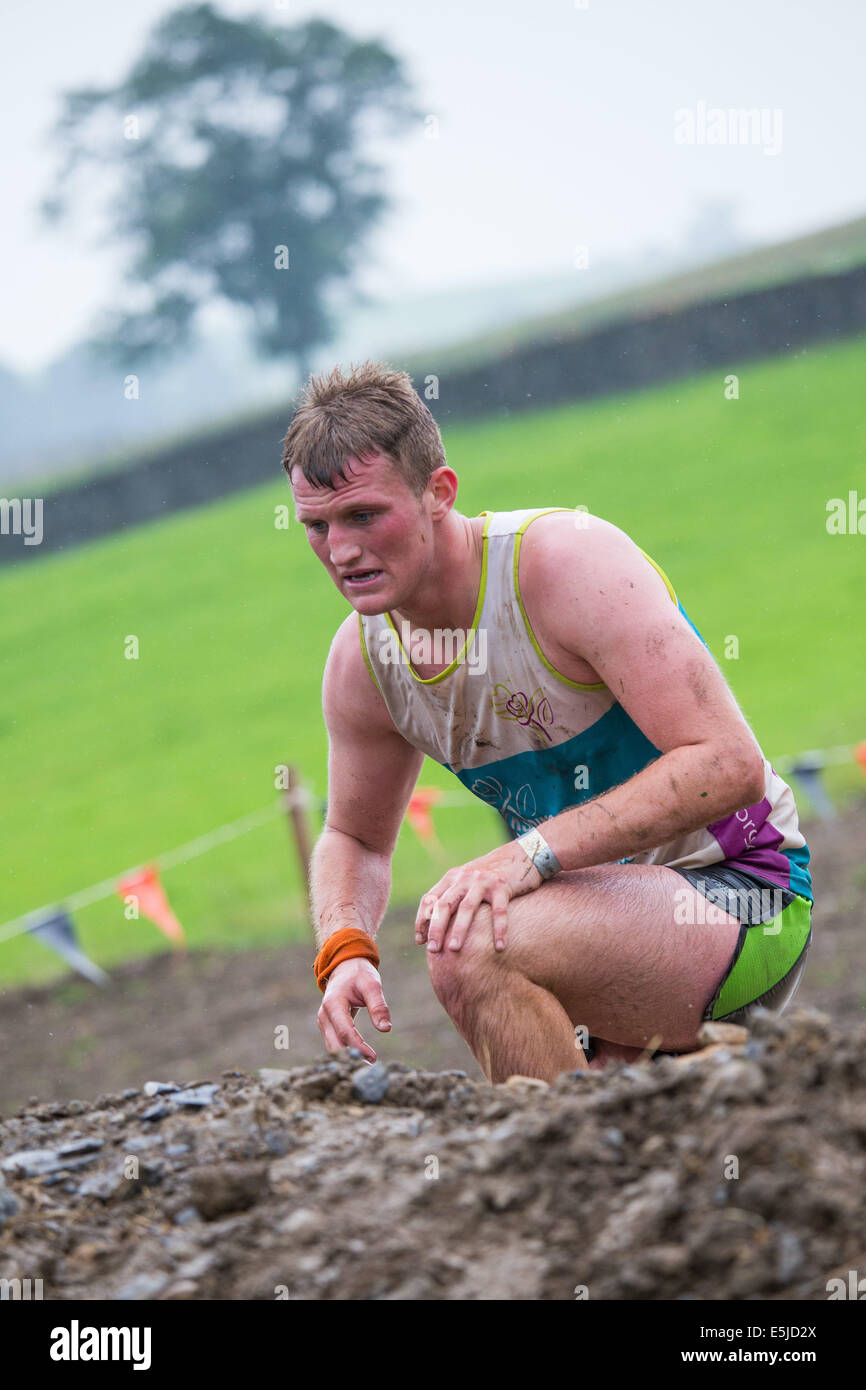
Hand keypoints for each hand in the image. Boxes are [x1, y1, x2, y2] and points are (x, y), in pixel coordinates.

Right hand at [317, 957, 390, 1063]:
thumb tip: (386, 1029)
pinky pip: (334, 1042)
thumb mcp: (372, 985)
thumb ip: (378, 1006)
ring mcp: (324, 1021)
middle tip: (371, 1067)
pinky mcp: (327, 1026)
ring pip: (333, 1046)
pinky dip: (346, 1051)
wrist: (345, 967)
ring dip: (349, 1057)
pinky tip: (361, 1058)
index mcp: (333, 1003)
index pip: (345, 1032)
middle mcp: (324, 1015)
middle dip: (352, 1057)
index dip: (358, 1047)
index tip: (373, 1058)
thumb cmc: (359, 974)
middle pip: (335, 1044)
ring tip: (369, 1064)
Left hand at [415, 841, 541, 954]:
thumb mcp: (466, 882)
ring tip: (454, 949)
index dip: (422, 920)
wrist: (520, 855)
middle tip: (433, 950)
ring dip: (459, 929)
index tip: (419, 941)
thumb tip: (432, 928)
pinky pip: (499, 911)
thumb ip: (451, 898)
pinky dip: (499, 930)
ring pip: (467, 907)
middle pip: (444, 904)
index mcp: (451, 878)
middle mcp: (464, 878)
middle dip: (436, 928)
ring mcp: (483, 881)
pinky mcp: (502, 886)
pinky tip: (499, 947)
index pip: (429, 900)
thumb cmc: (489, 877)